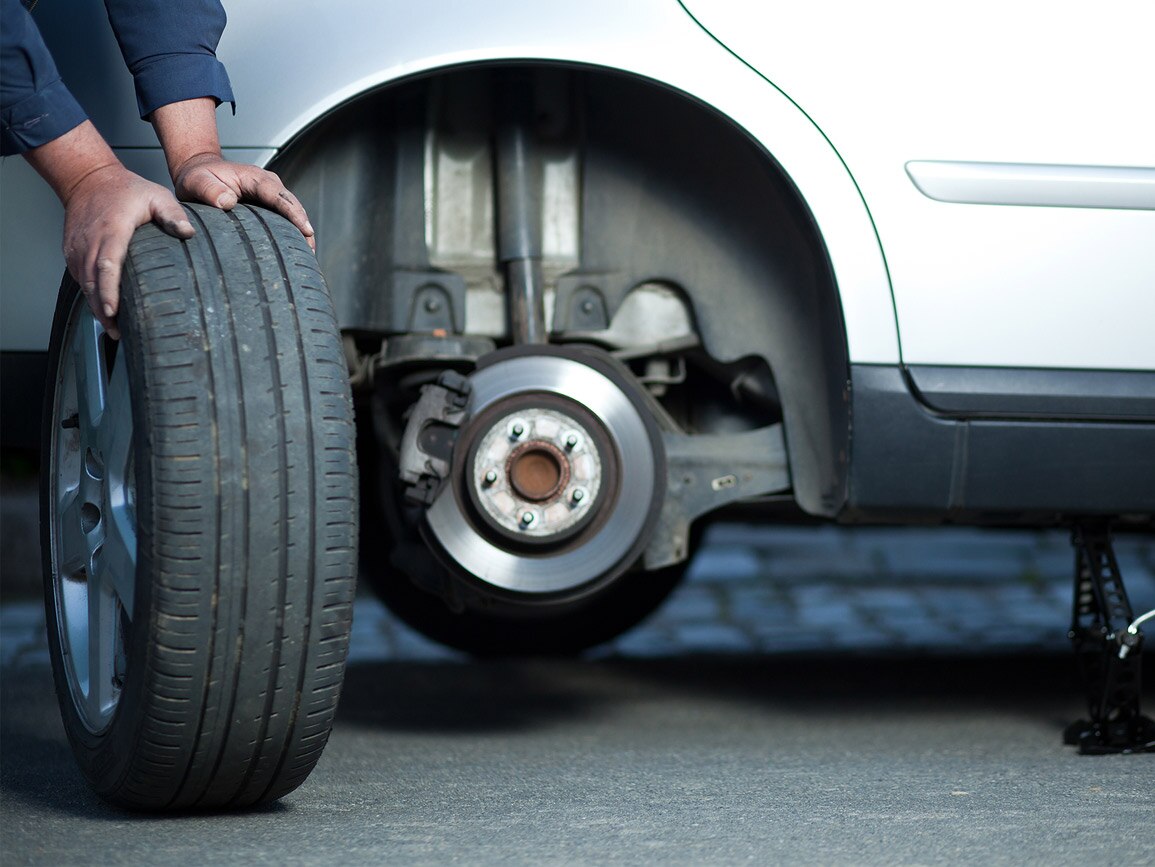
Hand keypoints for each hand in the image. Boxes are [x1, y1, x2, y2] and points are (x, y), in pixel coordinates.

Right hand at [24, 121, 194, 339]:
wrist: (89, 179)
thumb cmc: (126, 190)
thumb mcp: (156, 195)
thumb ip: (172, 214)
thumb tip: (188, 233)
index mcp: (111, 231)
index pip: (106, 265)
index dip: (108, 290)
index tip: (113, 310)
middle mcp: (90, 242)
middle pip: (92, 282)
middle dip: (102, 309)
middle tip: (118, 333)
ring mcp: (77, 248)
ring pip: (84, 284)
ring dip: (96, 306)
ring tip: (113, 329)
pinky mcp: (72, 252)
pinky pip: (79, 279)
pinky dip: (90, 295)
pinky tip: (103, 311)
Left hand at [170, 153, 314, 249]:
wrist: (199, 171)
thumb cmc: (198, 177)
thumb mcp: (196, 181)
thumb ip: (209, 190)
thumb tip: (228, 202)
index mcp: (254, 177)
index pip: (279, 196)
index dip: (293, 213)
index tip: (306, 231)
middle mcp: (268, 184)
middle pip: (293, 205)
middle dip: (304, 227)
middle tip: (310, 252)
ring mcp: (271, 194)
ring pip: (293, 212)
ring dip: (301, 232)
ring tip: (307, 256)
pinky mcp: (269, 205)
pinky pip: (285, 218)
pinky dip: (292, 232)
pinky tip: (295, 250)